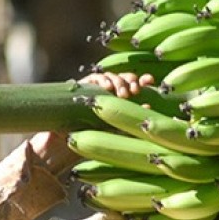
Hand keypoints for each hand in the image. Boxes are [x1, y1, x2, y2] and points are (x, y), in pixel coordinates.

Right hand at [30, 71, 155, 173]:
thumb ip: (129, 118)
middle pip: (124, 78)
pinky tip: (108, 87)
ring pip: (111, 76)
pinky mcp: (83, 88)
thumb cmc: (94, 140)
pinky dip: (102, 80)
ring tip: (122, 93)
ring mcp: (96, 90)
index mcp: (121, 101)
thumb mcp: (117, 130)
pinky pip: (95, 77)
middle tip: (135, 91)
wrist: (68, 143)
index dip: (142, 80)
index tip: (149, 79)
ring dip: (119, 81)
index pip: (134, 86)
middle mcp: (110, 93)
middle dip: (131, 80)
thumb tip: (148, 106)